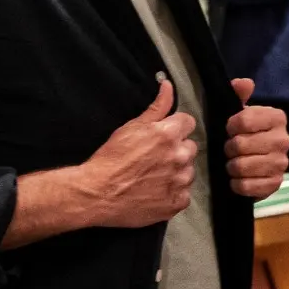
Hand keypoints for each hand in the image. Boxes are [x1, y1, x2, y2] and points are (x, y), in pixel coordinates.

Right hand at [71, 79, 195, 228]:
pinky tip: (155, 192)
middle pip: (190, 147)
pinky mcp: (177, 202)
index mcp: (170, 134)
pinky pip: (184, 195)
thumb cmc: (111, 158)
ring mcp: (180, 181)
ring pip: (188, 171)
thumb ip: (157, 107)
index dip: (175, 128)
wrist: (97, 193)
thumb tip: (168, 85)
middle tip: (155, 158)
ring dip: (176, 172)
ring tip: (153, 177)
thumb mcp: (132, 127)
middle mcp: (180, 156)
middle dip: (176, 150)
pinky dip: (173, 194)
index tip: (162, 137)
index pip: (188, 123)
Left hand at [224, 77, 288, 198]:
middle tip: (230, 149)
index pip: (244, 120)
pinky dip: (237, 184)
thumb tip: (245, 83)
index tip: (229, 130)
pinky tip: (239, 179)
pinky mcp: (276, 184)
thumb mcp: (238, 111)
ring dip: (232, 167)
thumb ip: (239, 94)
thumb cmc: (244, 133)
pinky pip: (248, 186)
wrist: (253, 164)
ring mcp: (282, 163)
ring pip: (243, 166)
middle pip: (241, 144)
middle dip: (229, 148)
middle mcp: (284, 139)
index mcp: (277, 118)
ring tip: (234, 164)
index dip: (230, 126)